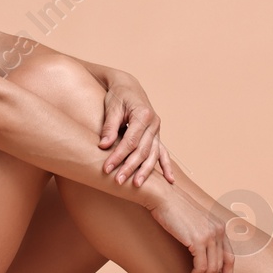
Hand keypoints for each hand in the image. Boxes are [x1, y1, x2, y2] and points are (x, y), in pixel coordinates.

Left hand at [98, 72, 175, 187]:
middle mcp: (154, 123)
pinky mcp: (157, 135)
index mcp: (143, 114)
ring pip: (153, 154)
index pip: (130, 141)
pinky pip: (163, 153)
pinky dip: (166, 166)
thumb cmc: (118, 96)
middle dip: (130, 167)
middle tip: (118, 181)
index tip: (106, 169)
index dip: (118, 156)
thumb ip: (109, 127)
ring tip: (136, 185)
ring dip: (145, 171)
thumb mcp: (111, 108)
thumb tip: (103, 146)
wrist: (128, 86)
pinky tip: (170, 180)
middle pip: (143, 150)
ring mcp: (157, 130)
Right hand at [146, 185, 234, 272]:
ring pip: (210, 270)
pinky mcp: (198, 240)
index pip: (229, 256)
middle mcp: (219, 230)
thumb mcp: (191, 223)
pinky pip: (200, 268)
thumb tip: (198, 255)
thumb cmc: (171, 209)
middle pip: (220, 266)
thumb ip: (199, 236)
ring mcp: (210, 235)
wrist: (161, 197)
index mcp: (219, 227)